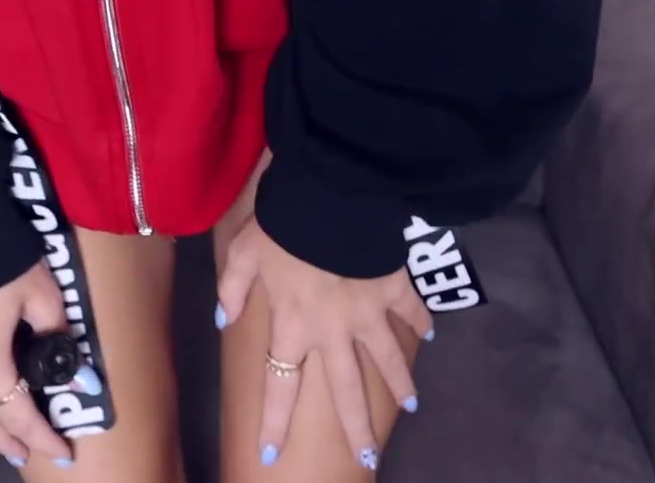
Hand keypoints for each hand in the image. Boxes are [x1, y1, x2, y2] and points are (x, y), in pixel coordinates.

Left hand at [216, 219, 433, 469]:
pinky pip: (410, 310)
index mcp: (293, 325)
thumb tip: (224, 318)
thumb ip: (231, 288)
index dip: (273, 422)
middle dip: (356, 427)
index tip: (271, 456)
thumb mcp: (242, 253)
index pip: (279, 384)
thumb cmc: (281, 225)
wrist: (332, 197)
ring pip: (387, 359)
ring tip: (412, 406)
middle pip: (345, 390)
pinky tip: (430, 334)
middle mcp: (333, 330)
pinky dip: (420, 321)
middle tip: (368, 457)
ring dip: (400, 384)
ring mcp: (368, 312)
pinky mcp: (393, 288)